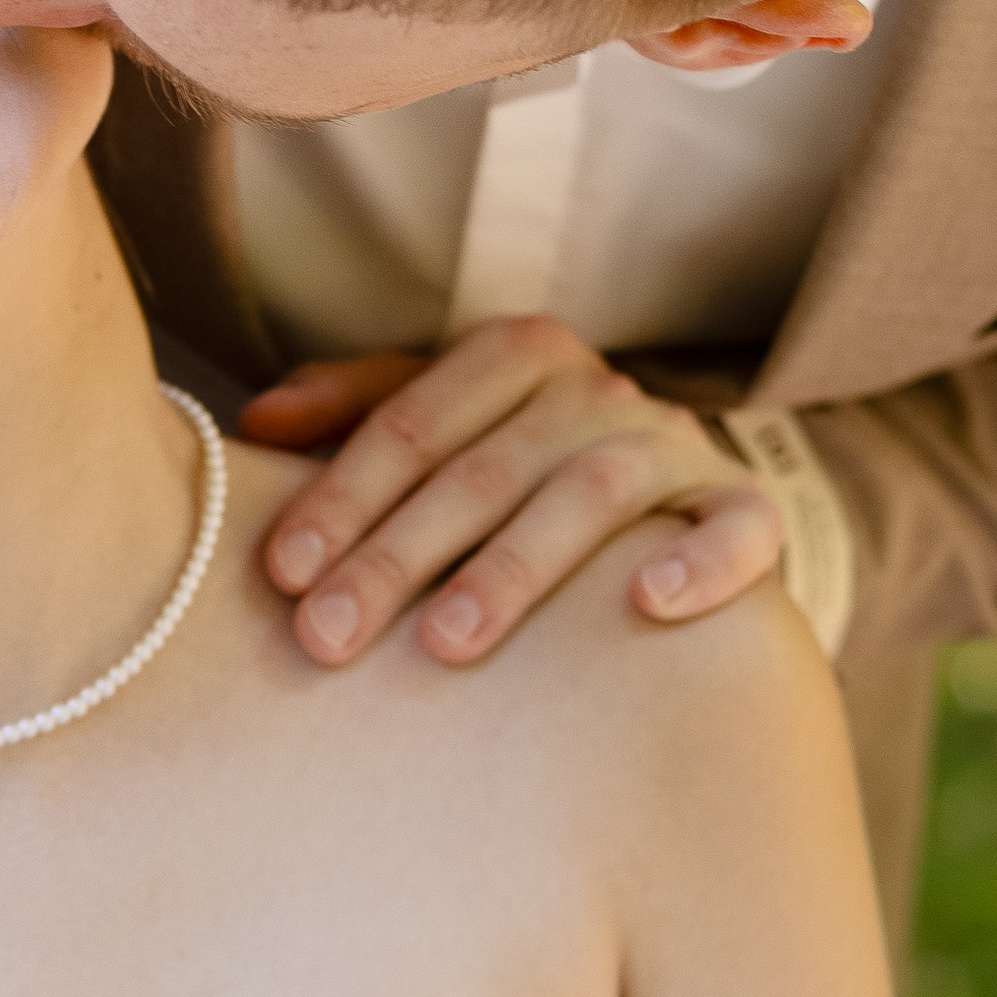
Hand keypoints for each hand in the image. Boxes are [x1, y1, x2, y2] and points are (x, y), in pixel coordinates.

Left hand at [239, 318, 784, 665]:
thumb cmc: (516, 463)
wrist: (670, 489)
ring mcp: (673, 446)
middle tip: (329, 635)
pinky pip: (740, 527)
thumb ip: (351, 410)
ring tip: (448, 640)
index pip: (411, 422)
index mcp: (516, 356)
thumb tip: (256, 422)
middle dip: (398, 553)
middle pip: (484, 466)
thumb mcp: (436, 420)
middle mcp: (596, 390)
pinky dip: (701, 560)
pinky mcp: (740, 506)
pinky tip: (648, 603)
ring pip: (592, 493)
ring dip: (516, 566)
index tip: (282, 574)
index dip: (341, 496)